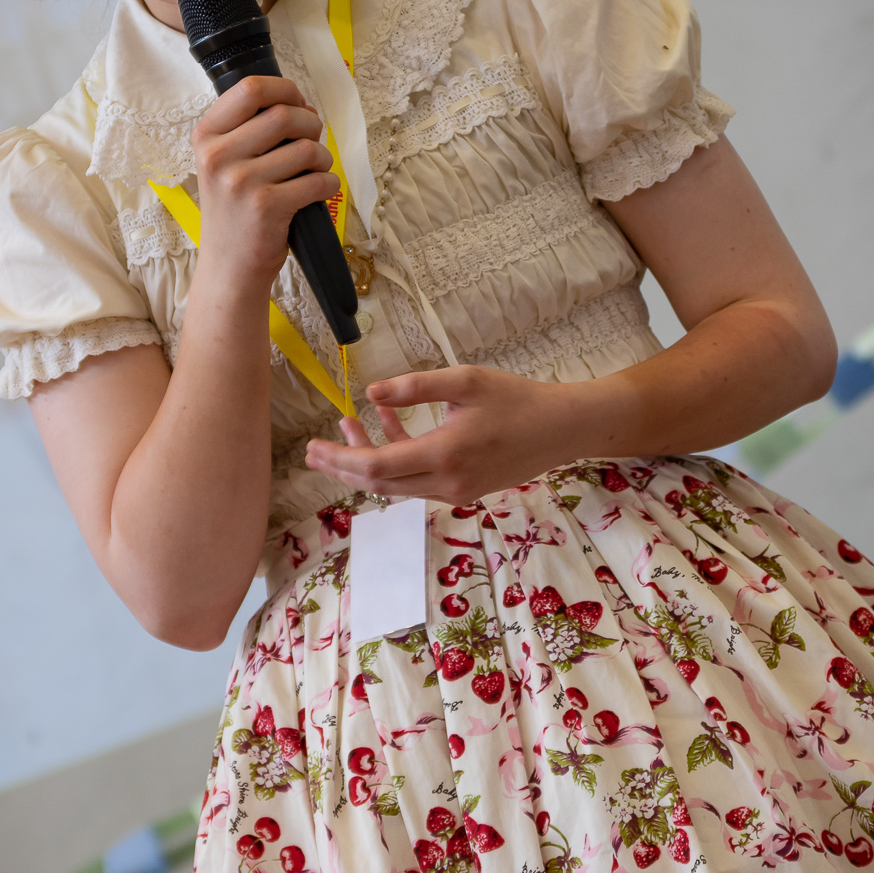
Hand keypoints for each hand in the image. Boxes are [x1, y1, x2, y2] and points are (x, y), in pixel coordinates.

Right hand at [192, 75, 337, 296]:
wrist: (228, 269)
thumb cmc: (234, 212)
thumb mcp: (223, 165)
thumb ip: (249, 130)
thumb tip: (300, 104)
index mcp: (206, 137)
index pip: (250, 88)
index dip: (285, 89)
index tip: (298, 104)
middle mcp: (218, 156)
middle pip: (284, 114)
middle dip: (311, 125)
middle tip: (312, 142)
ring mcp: (240, 182)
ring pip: (306, 148)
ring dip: (323, 158)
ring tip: (315, 171)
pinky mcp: (266, 207)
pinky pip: (317, 181)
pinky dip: (329, 184)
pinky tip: (320, 191)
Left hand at [305, 366, 574, 503]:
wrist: (561, 430)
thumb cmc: (516, 399)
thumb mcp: (466, 381)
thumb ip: (416, 387)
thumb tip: (370, 393)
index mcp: (444, 455)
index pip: (377, 467)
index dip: (340, 458)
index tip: (312, 447)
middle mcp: (446, 482)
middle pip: (379, 483)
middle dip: (343, 465)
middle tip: (312, 451)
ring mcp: (454, 491)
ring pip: (396, 484)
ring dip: (368, 460)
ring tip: (346, 425)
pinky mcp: (463, 490)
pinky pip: (416, 480)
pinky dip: (396, 459)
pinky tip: (387, 426)